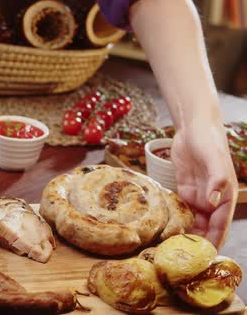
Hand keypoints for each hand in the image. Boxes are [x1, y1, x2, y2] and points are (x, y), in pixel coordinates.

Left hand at [171, 120, 237, 247]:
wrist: (192, 128)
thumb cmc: (208, 141)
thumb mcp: (214, 160)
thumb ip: (216, 181)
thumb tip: (214, 203)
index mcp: (225, 198)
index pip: (221, 226)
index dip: (213, 243)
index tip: (203, 258)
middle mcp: (213, 201)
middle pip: (206, 229)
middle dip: (196, 244)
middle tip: (180, 259)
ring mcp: (198, 197)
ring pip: (193, 223)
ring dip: (184, 235)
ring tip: (169, 250)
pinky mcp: (184, 191)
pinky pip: (181, 211)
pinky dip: (175, 222)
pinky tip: (163, 232)